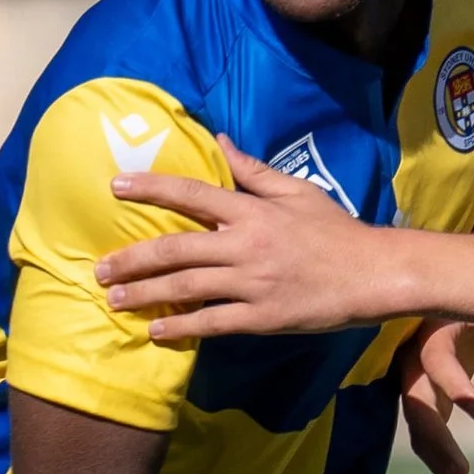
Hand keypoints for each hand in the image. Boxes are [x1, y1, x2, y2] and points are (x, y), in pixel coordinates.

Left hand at [99, 139, 401, 339]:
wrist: (374, 274)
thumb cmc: (337, 231)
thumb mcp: (297, 192)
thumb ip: (254, 171)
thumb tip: (219, 142)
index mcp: (252, 211)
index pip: (192, 195)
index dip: (151, 189)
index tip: (115, 188)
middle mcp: (246, 245)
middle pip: (176, 249)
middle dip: (133, 258)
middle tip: (99, 268)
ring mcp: (253, 284)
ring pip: (186, 288)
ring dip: (145, 294)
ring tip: (114, 300)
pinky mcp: (263, 317)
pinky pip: (212, 323)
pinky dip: (181, 327)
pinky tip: (156, 331)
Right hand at [399, 321, 473, 473]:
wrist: (450, 308)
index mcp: (431, 336)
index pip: (436, 362)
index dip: (454, 384)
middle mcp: (415, 367)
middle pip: (419, 410)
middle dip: (439, 442)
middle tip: (462, 473)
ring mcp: (418, 392)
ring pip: (421, 435)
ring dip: (441, 468)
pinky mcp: (429, 408)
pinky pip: (431, 444)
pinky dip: (446, 471)